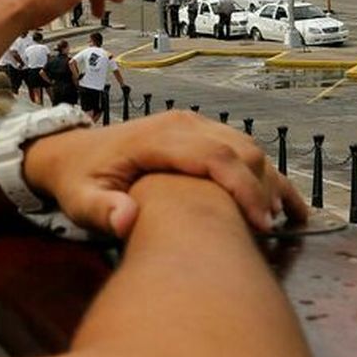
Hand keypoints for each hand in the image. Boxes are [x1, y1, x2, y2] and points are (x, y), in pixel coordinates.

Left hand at [22, 111, 305, 238]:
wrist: (72, 152)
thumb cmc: (78, 179)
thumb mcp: (80, 200)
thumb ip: (100, 211)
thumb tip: (126, 219)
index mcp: (157, 138)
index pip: (214, 156)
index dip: (243, 190)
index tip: (261, 226)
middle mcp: (181, 124)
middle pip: (239, 150)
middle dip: (263, 190)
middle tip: (273, 232)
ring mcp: (193, 125)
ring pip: (246, 147)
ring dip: (268, 182)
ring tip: (283, 221)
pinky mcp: (200, 133)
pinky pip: (240, 148)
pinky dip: (264, 174)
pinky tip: (284, 204)